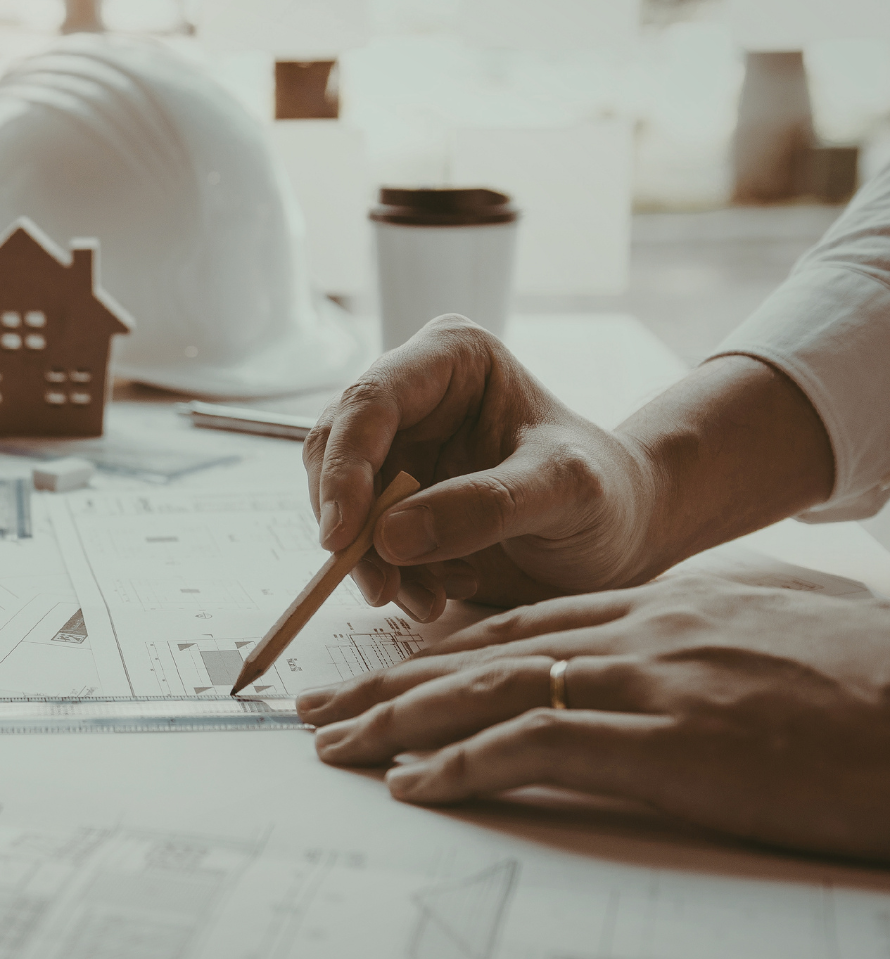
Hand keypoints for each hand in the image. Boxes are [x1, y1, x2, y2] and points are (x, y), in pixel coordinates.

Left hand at [298, 575, 889, 861]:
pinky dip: (462, 765)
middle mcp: (643, 633)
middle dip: (391, 684)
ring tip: (335, 748)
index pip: (525, 624)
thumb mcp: (798, 618)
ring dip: (397, 724)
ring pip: (488, 691)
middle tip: (320, 710)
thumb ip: (726, 614)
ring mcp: (652, 685)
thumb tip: (693, 624)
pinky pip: (536, 746)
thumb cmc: (889, 678)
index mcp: (669, 605)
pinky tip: (413, 786)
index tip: (387, 676)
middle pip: (483, 652)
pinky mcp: (670, 746)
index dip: (444, 649)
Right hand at [305, 316, 654, 619]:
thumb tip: (390, 535)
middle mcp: (414, 394)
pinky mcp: (394, 495)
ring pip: (338, 498)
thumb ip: (486, 506)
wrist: (621, 534)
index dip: (344, 467)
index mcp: (452, 358)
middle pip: (336, 450)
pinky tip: (439, 590)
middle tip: (381, 587)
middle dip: (351, 523)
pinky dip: (387, 573)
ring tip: (426, 600)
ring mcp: (400, 446)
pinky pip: (361, 535)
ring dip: (369, 559)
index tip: (344, 535)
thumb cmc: (608, 495)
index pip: (371, 401)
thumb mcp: (566, 493)